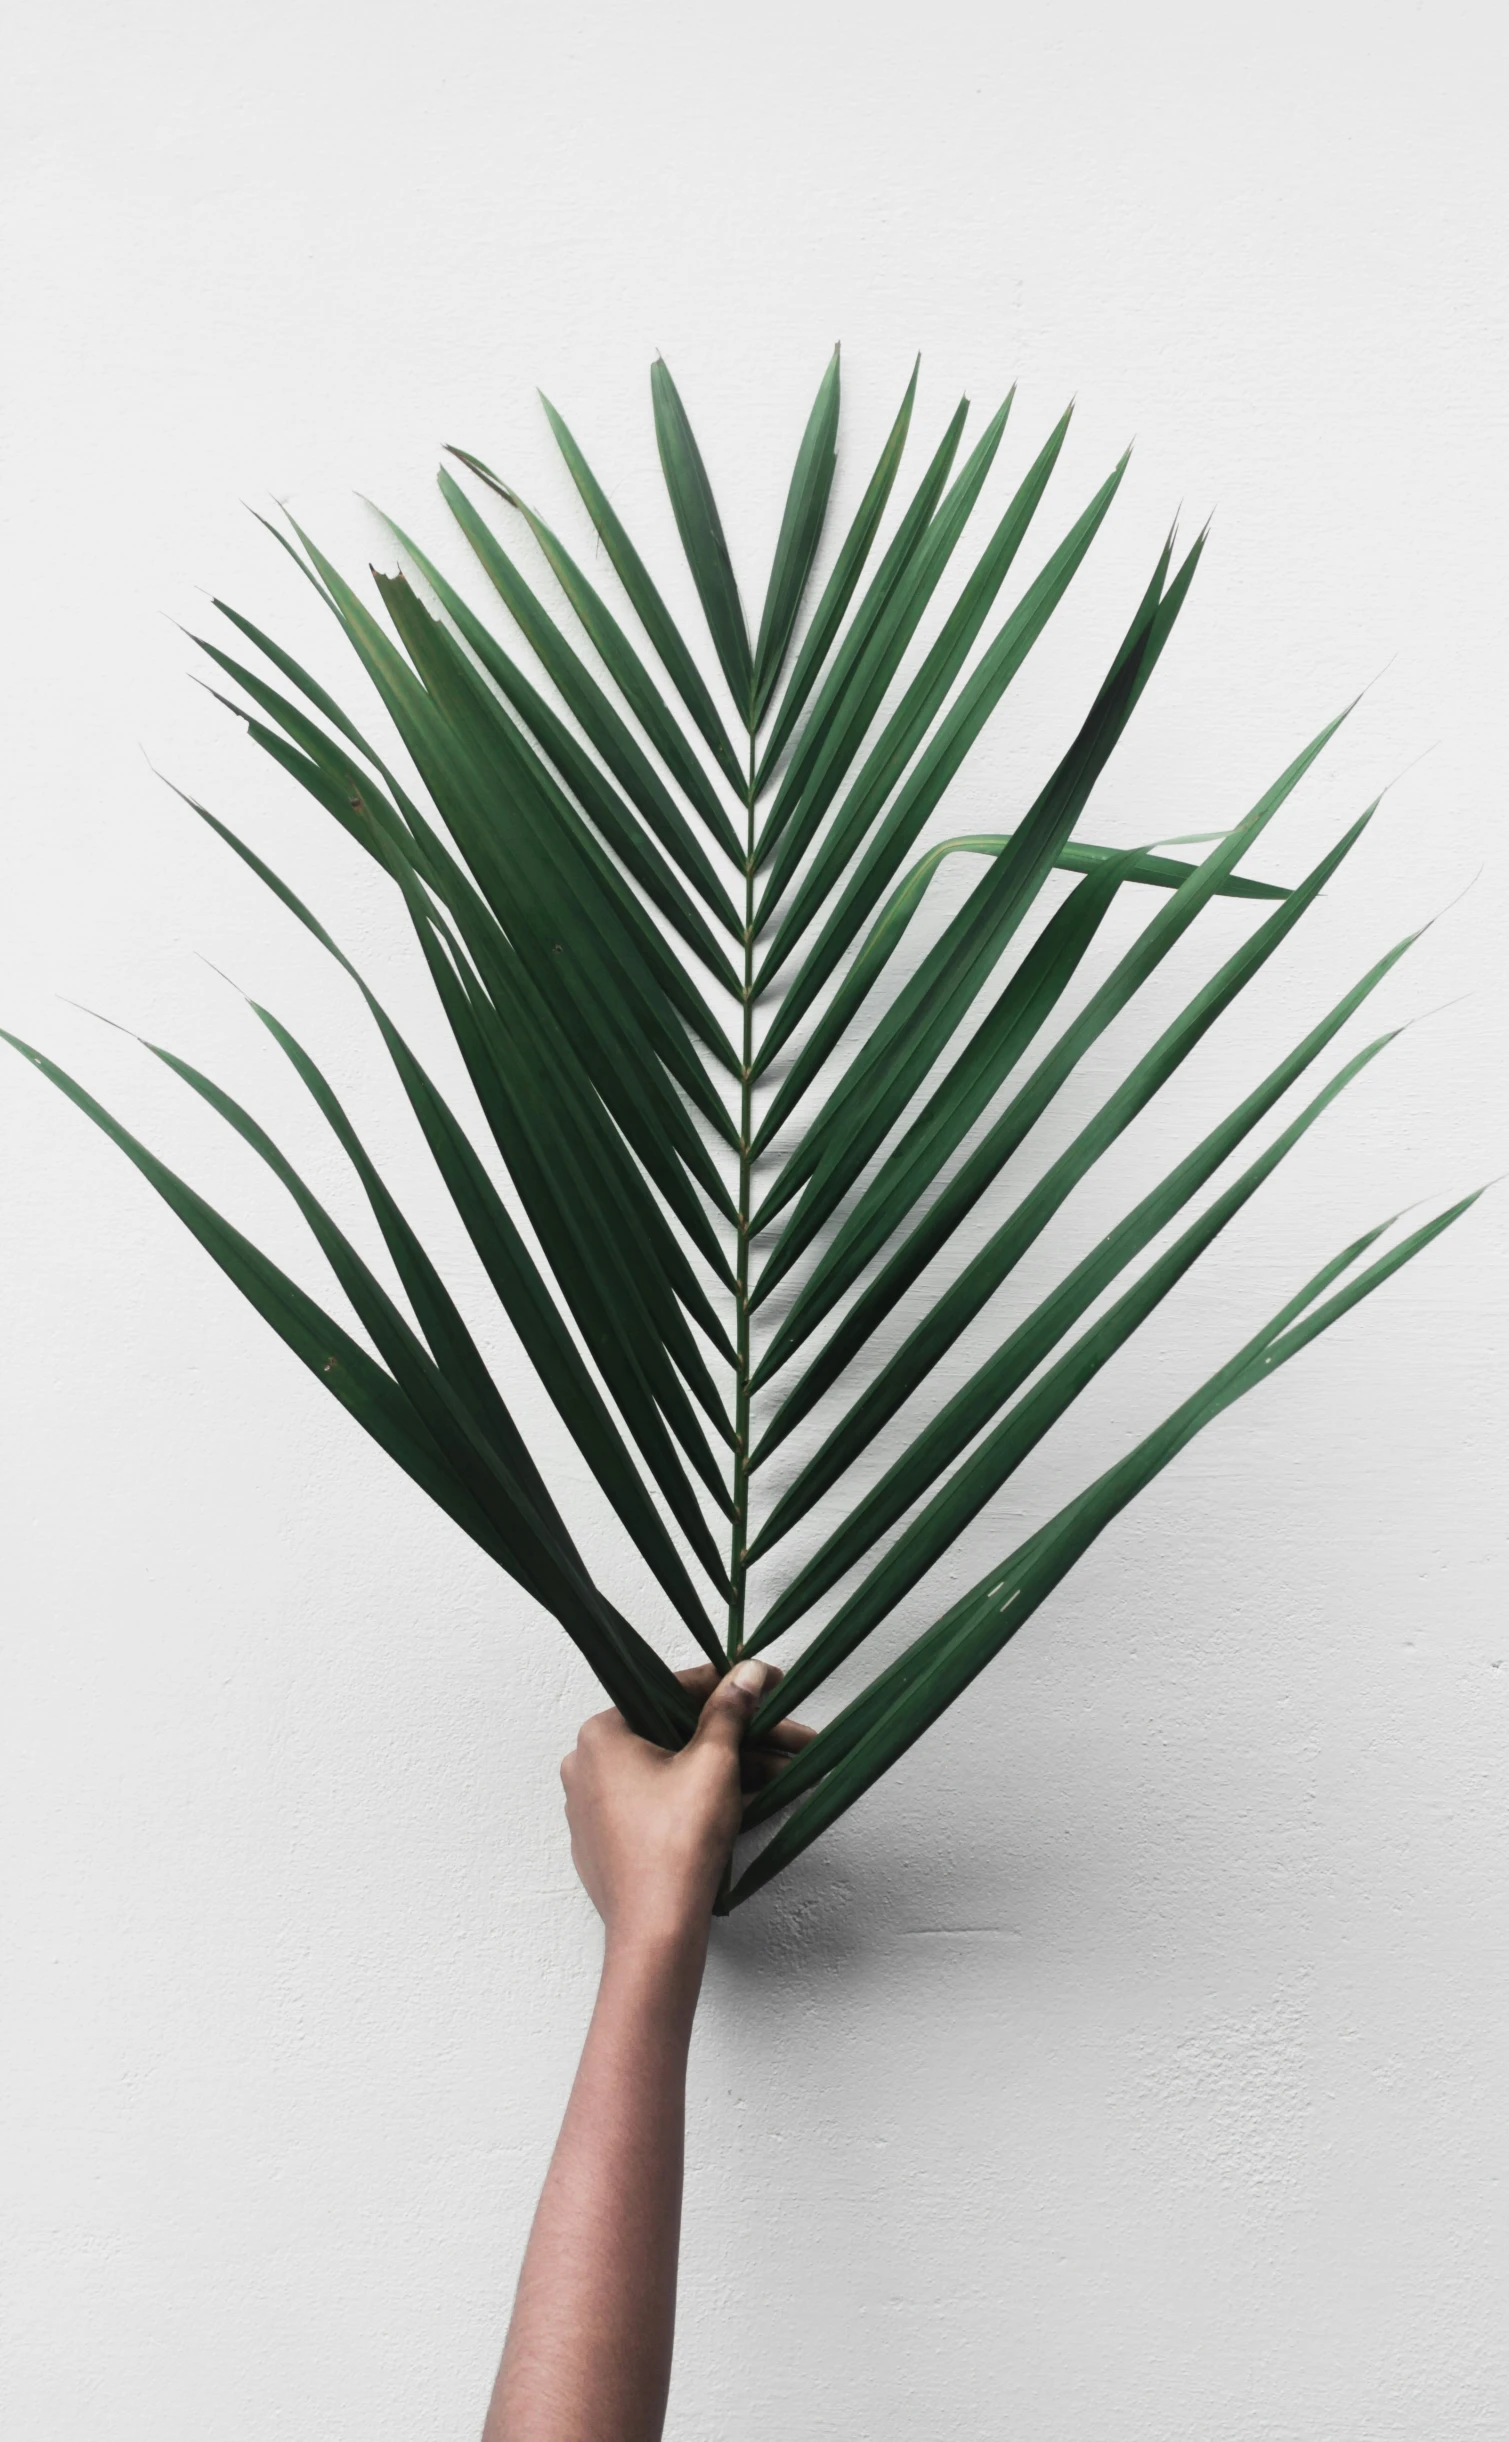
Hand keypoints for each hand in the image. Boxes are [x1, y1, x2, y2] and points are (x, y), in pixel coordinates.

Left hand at [560, 1663, 813, 1950]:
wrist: (657, 1931)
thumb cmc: (677, 1845)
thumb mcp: (713, 1764)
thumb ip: (730, 1711)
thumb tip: (745, 1674)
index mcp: (601, 1736)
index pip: (670, 1692)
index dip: (726, 1686)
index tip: (764, 1684)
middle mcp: (588, 1768)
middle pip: (678, 1737)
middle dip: (742, 1739)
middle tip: (788, 1736)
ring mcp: (597, 1810)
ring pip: (676, 1774)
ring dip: (732, 1771)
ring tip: (788, 1772)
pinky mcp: (614, 1844)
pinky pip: (663, 1806)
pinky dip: (704, 1800)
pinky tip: (756, 1797)